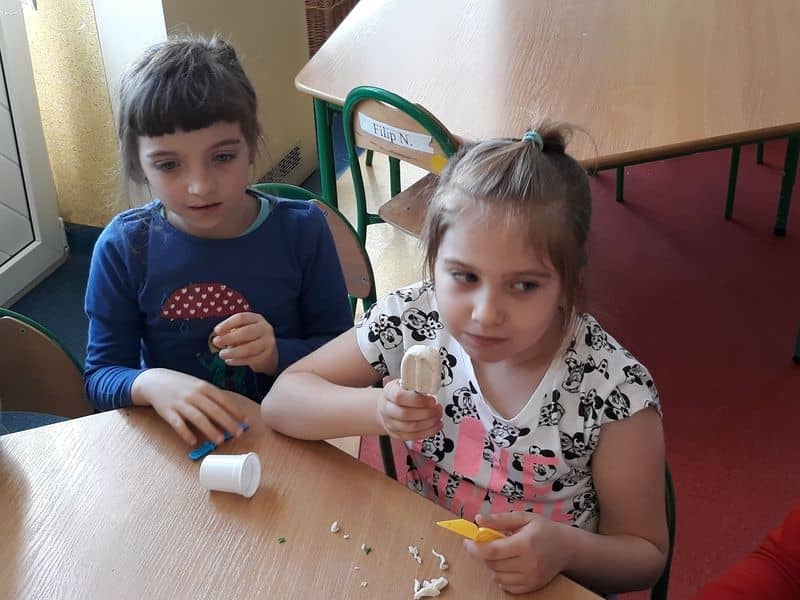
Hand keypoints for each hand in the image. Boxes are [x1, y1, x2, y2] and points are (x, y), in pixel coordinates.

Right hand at [131, 368, 248, 445]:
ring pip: (198, 418)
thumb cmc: (181, 385)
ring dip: (210, 430)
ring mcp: (180, 403)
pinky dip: (186, 433)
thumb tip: (230, 411)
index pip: (223, 400)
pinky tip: (193, 442)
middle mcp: (193, 394)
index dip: (235, 411)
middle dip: (228, 423)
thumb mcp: (198, 385)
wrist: (154, 380)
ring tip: (220, 441)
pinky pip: (178, 424)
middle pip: (213, 410)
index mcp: (203, 387)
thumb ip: (212, 396)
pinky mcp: (167, 412)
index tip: (245, 421)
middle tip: (238, 434)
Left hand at [212, 312, 277, 374]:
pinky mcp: (266, 356)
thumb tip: (218, 338)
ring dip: (232, 352)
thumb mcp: (242, 330)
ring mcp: (267, 342)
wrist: (268, 353)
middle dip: (229, 338)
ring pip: (249, 348)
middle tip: (216, 342)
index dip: (228, 324)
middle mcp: (264, 328)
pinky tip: (229, 361)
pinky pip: (250, 359)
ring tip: (222, 354)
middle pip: (247, 332)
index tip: (216, 331)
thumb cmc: (250, 339)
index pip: (241, 318)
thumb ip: (231, 332)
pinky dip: (237, 361)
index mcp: (256, 318)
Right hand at [376, 378, 442, 440]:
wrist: (387, 406)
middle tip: (438, 408)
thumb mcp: (405, 383)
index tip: (432, 400)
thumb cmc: (399, 393)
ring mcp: (390, 423)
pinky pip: (413, 436)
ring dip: (429, 423)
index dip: (418, 400)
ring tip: (438, 416)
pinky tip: (436, 425)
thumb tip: (431, 387)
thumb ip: (416, 385)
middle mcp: (387, 409)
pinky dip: (428, 432)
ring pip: (410, 427)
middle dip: (426, 413)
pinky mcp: (397, 434)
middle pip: (405, 414)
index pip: (400, 397)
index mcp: (389, 393)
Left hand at [463, 512, 569, 593]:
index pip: (493, 551)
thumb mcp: (523, 518)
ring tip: (502, 554)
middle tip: (490, 544)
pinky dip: (502, 577)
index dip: (475, 548)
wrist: (567, 548)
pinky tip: (508, 565)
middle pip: (493, 564)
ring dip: (493, 565)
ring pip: (498, 576)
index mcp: (525, 543)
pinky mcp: (532, 587)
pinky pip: (507, 587)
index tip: (467, 542)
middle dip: (485, 554)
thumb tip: (478, 520)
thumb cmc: (543, 529)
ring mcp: (530, 578)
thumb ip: (499, 519)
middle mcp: (528, 563)